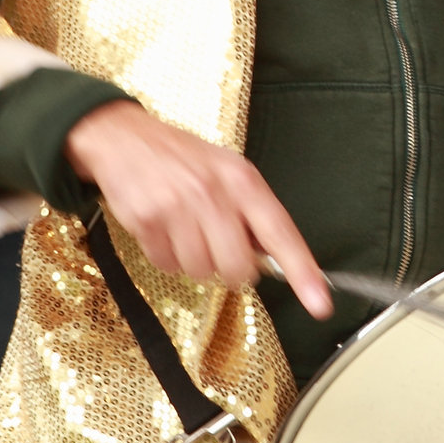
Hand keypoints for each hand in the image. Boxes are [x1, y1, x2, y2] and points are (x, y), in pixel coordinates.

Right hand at [64, 101, 330, 317]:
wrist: (123, 138)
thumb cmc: (184, 160)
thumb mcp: (228, 171)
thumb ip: (253, 212)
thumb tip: (275, 258)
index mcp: (243, 180)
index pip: (281, 233)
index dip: (302, 272)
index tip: (320, 304)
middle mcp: (213, 193)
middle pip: (238, 267)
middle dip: (231, 269)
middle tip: (218, 247)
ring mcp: (178, 207)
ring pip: (201, 271)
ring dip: (195, 262)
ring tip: (186, 231)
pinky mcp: (146, 221)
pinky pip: (166, 265)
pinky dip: (166, 256)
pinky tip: (163, 229)